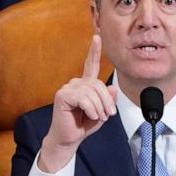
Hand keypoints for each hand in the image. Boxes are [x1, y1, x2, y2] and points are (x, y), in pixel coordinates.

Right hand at [37, 35, 118, 172]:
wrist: (69, 139)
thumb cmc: (83, 125)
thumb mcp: (102, 112)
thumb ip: (108, 100)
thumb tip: (112, 88)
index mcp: (85, 85)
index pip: (90, 65)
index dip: (94, 51)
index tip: (97, 37)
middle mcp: (76, 83)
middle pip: (99, 84)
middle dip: (107, 101)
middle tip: (108, 115)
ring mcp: (68, 88)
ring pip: (92, 92)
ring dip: (99, 108)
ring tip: (97, 117)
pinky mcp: (62, 95)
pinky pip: (83, 98)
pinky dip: (90, 109)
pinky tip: (89, 115)